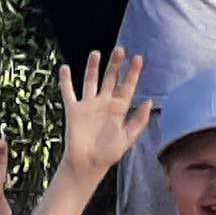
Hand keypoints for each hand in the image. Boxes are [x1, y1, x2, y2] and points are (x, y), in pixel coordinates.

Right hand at [54, 49, 156, 180]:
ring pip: (91, 81)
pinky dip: (66, 81)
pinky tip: (65, 68)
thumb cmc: (109, 154)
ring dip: (93, 67)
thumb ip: (139, 121)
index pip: (128, 86)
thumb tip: (149, 102)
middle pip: (111, 79)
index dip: (133, 73)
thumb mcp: (128, 139)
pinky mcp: (73, 110)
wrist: (87, 165)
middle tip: (120, 49)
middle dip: (115, 64)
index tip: (139, 58)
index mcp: (120, 109)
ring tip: (96, 53)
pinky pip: (69, 92)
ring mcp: (89, 105)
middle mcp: (105, 103)